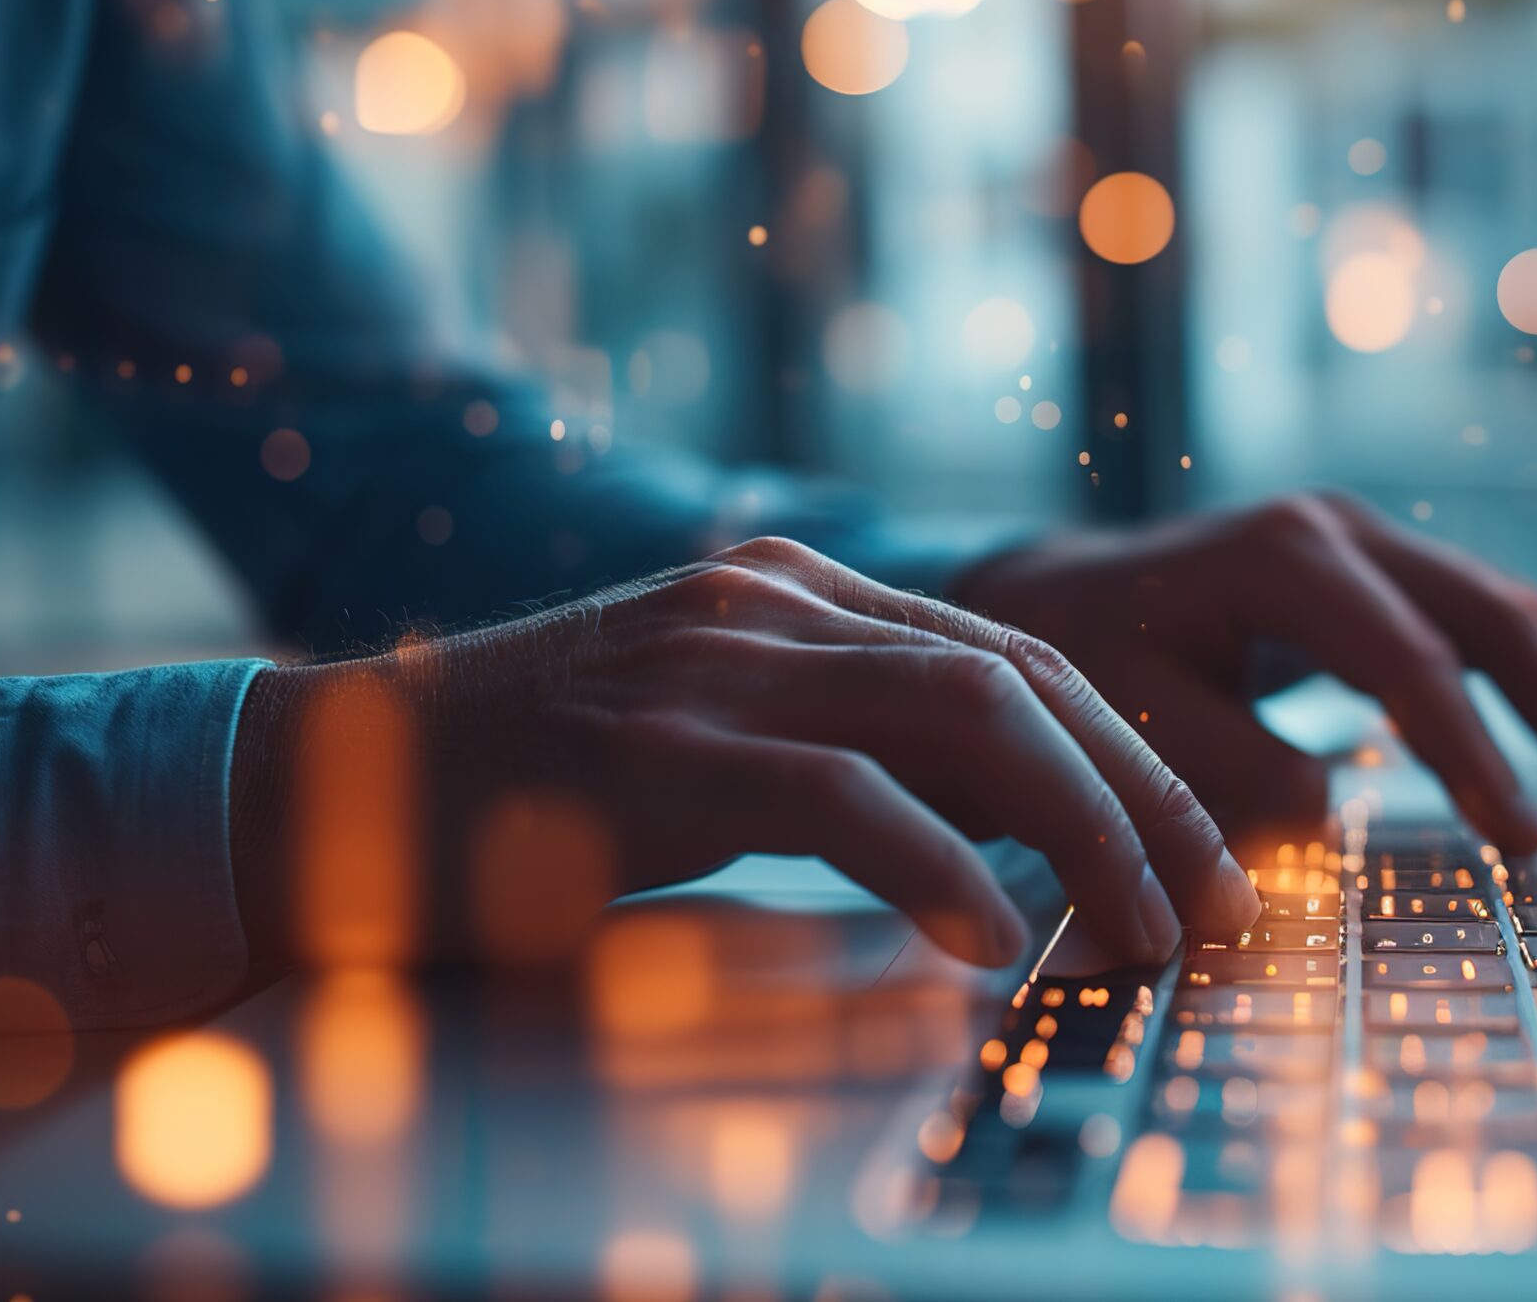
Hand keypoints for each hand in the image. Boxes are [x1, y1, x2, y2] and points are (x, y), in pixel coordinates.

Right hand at [232, 538, 1260, 969]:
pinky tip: (991, 942)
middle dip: (1144, 795)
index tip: (1198, 850)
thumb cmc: (527, 793)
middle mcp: (774, 604)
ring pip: (968, 718)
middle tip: (1214, 906)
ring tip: (1137, 936)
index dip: (1129, 752)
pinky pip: (842, 797)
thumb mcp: (705, 748)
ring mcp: (718, 662)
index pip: (1017, 653)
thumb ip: (839, 757)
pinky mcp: (660, 747)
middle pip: (1025, 677)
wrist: (322, 782)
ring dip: (1082, 833)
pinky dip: (937, 867)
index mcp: (796, 593)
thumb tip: (993, 843)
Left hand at [953, 491, 1536, 851]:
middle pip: (1499, 617)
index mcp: (1285, 558)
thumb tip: (1332, 816)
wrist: (1048, 593)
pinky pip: (1487, 626)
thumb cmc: (1082, 660)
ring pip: (1511, 614)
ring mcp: (1367, 542)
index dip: (1478, 754)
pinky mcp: (1378, 572)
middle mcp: (1342, 531)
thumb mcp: (1131, 719)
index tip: (1524, 843)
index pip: (1415, 662)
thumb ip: (1229, 770)